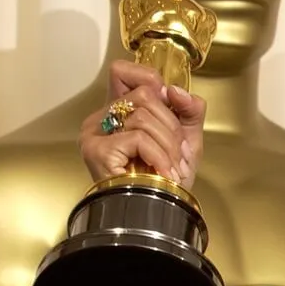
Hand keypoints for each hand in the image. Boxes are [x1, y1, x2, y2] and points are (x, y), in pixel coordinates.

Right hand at [79, 60, 205, 186]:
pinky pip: (138, 137)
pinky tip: (162, 172)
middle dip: (172, 126)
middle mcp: (101, 118)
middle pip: (144, 95)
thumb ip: (189, 109)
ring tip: (170, 167)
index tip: (169, 107)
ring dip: (169, 145)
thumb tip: (174, 89)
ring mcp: (95, 133)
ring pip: (143, 116)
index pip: (124, 71)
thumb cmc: (168, 181)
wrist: (163, 214)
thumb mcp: (187, 140)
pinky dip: (159, 155)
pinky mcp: (97, 149)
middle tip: (177, 153)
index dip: (150, 80)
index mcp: (119, 112)